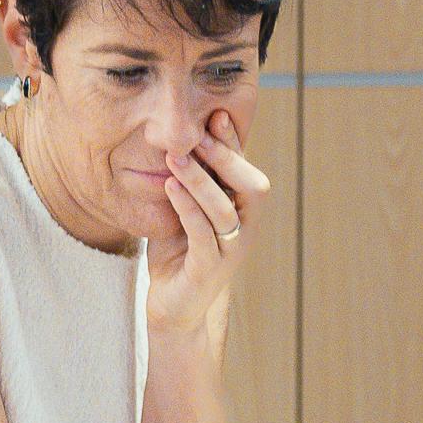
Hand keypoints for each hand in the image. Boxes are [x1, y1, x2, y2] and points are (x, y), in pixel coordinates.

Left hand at [141, 109, 270, 339]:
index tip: (214, 114)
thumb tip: (178, 135)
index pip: (244, 170)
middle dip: (226, 158)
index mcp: (241, 213)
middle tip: (196, 134)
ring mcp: (230, 252)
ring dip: (202, 180)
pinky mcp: (209, 270)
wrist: (174, 307)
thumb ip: (190, 181)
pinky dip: (189, 208)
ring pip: (226, 210)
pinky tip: (171, 188)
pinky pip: (204, 235)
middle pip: (252, 187)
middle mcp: (244, 230)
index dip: (233, 143)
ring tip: (175, 158)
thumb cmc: (179, 255)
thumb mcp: (185, 211)